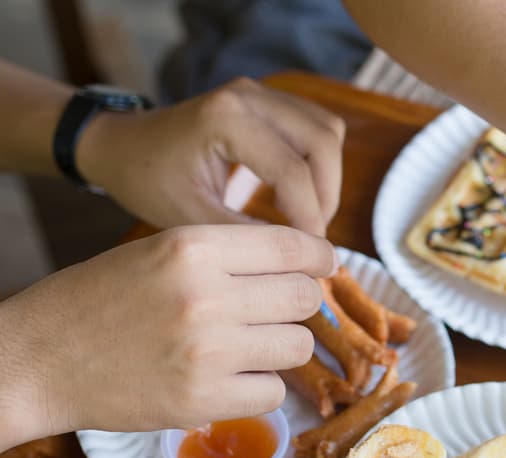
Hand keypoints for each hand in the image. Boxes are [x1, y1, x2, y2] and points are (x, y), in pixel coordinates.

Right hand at [2, 224, 336, 440]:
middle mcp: (206, 295)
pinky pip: (274, 393)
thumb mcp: (158, 252)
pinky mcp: (204, 399)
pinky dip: (258, 388)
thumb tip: (302, 265)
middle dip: (297, 305)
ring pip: (299, 346)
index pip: (292, 247)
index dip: (318, 258)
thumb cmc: (97, 301)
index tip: (325, 266)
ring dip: (280, 348)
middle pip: (304, 297)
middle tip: (272, 313)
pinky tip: (228, 379)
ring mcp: (208, 351)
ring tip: (244, 348)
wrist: (37, 360)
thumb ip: (226, 255)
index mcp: (193, 248)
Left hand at [76, 77, 344, 236]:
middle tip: (311, 235)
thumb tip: (299, 262)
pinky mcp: (268, 99)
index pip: (293, 171)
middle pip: (323, 142)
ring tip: (307, 216)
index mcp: (225, 119)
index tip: (309, 255)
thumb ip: (247, 238)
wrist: (122, 145)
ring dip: (328, 178)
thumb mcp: (192, 220)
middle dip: (326, 195)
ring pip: (328, 131)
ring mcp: (261, 92)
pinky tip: (301, 193)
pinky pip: (318, 127)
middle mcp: (248, 96)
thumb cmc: (149, 182)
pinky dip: (320, 163)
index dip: (309, 218)